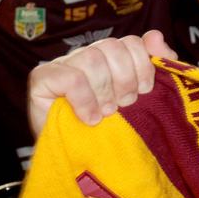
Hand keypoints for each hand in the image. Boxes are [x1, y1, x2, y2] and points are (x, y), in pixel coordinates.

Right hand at [26, 30, 176, 135]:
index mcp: (109, 57)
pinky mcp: (42, 78)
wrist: (77, 162)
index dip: (142, 64)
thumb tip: (156, 36)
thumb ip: (152, 66)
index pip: (130, 42)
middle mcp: (85, 56)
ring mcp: (61, 64)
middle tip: (125, 104)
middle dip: (125, 79)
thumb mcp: (140, 100)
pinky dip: (85, 99)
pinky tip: (90, 118)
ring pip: (91, 59)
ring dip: (105, 91)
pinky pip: (70, 77)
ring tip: (107, 113)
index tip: (145, 90)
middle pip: (111, 46)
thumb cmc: (109, 131)